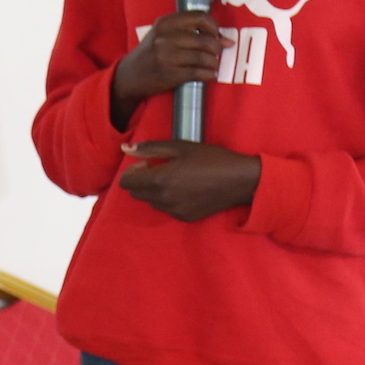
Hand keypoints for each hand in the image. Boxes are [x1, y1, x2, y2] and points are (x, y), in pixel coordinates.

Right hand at [111, 11, 221, 126]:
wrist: (129, 75)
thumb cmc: (151, 52)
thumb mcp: (163, 34)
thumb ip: (189, 31)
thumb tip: (225, 39)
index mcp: (165, 22)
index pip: (200, 17)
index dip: (214, 27)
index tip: (217, 36)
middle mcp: (164, 37)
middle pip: (204, 40)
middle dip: (216, 48)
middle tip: (217, 53)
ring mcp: (166, 56)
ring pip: (203, 57)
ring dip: (213, 63)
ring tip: (213, 65)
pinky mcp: (169, 74)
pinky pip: (197, 73)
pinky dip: (208, 75)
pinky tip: (210, 75)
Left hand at [119, 140, 261, 220]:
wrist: (239, 180)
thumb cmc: (211, 158)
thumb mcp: (180, 147)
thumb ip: (150, 148)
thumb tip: (125, 148)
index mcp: (160, 180)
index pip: (126, 183)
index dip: (133, 171)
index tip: (148, 162)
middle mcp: (163, 199)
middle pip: (136, 193)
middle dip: (142, 180)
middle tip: (161, 168)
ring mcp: (174, 211)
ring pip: (150, 202)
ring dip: (154, 190)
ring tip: (175, 178)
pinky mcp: (184, 217)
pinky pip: (166, 209)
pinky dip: (168, 199)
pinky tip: (185, 189)